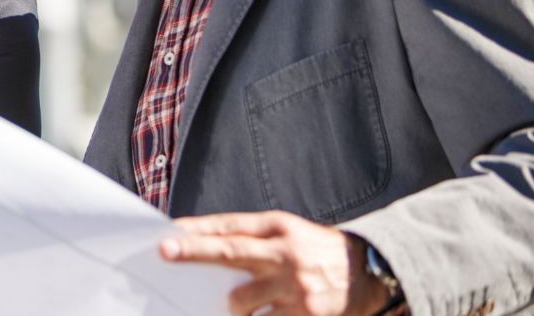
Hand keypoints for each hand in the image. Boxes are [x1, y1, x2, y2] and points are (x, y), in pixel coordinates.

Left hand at [160, 211, 389, 315]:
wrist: (367, 272)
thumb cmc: (311, 250)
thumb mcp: (284, 231)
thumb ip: (246, 237)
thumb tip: (196, 241)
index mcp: (277, 228)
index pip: (229, 226)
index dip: (197, 230)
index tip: (168, 232)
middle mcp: (284, 254)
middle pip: (231, 252)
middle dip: (196, 252)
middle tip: (166, 251)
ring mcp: (295, 287)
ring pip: (242, 301)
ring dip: (230, 307)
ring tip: (233, 307)